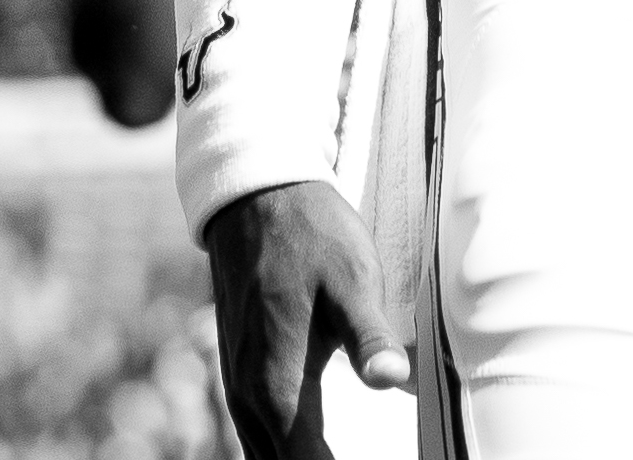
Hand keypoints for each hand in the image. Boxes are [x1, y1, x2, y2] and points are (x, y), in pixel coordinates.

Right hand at [201, 180, 411, 458]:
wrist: (258, 199)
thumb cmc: (312, 236)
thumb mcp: (353, 280)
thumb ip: (370, 337)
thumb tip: (392, 381)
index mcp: (279, 387)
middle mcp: (250, 400)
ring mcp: (240, 389)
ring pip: (266, 457)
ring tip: (343, 458)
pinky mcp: (241, 376)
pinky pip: (259, 437)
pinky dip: (286, 452)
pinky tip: (312, 451)